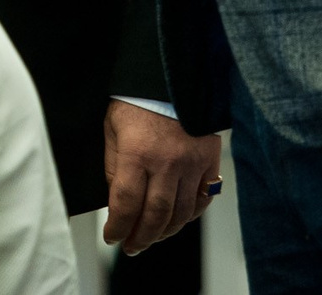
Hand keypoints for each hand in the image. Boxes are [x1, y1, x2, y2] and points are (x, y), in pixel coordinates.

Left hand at [102, 101, 221, 255]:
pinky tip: (178, 219)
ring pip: (181, 213)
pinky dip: (190, 215)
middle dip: (140, 237)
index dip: (117, 227)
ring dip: (164, 231)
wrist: (171, 75)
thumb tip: (116, 200)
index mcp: (136, 152)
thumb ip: (113, 166)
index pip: (125, 204)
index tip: (112, 236)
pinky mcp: (209, 160)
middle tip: (132, 246)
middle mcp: (166, 162)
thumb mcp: (112, 129)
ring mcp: (191, 163)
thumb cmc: (138, 100)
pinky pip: (203, 198)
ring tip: (151, 236)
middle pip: (155, 215)